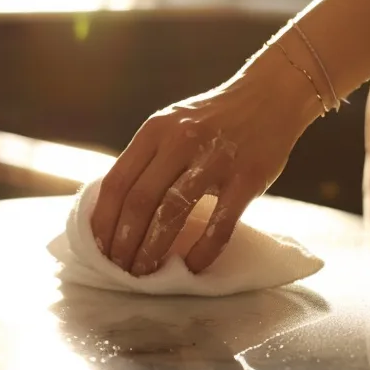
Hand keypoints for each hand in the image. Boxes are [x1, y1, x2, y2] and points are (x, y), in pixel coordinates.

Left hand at [91, 55, 322, 275]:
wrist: (270, 95)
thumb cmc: (215, 119)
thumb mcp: (173, 125)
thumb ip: (148, 159)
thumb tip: (117, 210)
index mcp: (156, 130)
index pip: (116, 182)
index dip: (102, 221)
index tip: (98, 249)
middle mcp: (181, 141)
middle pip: (140, 201)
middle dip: (124, 242)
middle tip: (121, 269)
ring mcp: (215, 159)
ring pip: (173, 213)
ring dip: (154, 249)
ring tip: (146, 273)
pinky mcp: (248, 177)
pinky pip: (220, 223)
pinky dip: (203, 250)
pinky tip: (192, 266)